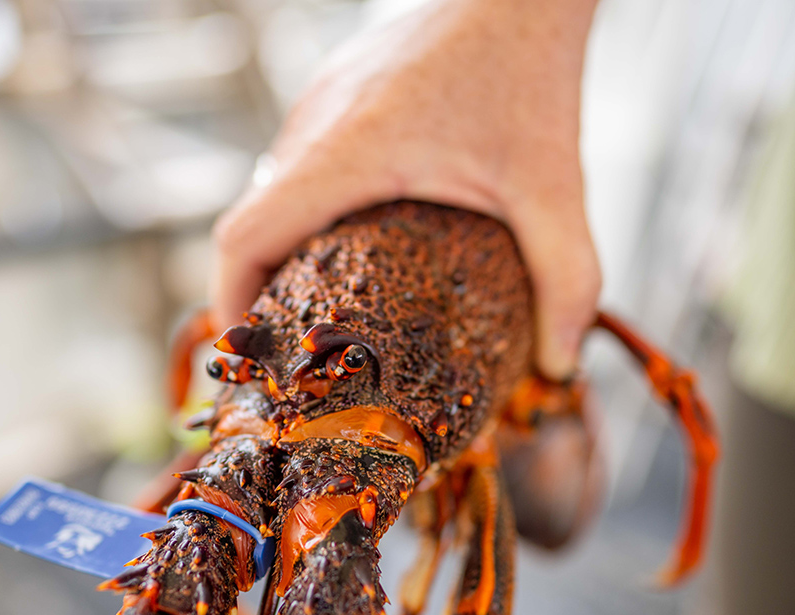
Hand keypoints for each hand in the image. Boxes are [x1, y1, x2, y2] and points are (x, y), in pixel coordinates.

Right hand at [209, 0, 601, 379]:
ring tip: (323, 304)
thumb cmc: (530, 71)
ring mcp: (319, 101)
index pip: (243, 238)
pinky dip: (308, 210)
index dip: (231, 301)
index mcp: (347, 153)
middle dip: (260, 289)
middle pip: (251, 222)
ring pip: (272, 190)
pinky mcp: (335, 89)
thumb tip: (560, 362)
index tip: (252, 348)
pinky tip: (356, 239)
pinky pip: (299, 160)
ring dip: (284, 248)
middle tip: (295, 347)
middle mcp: (316, 123)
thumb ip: (564, 279)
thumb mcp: (552, 188)